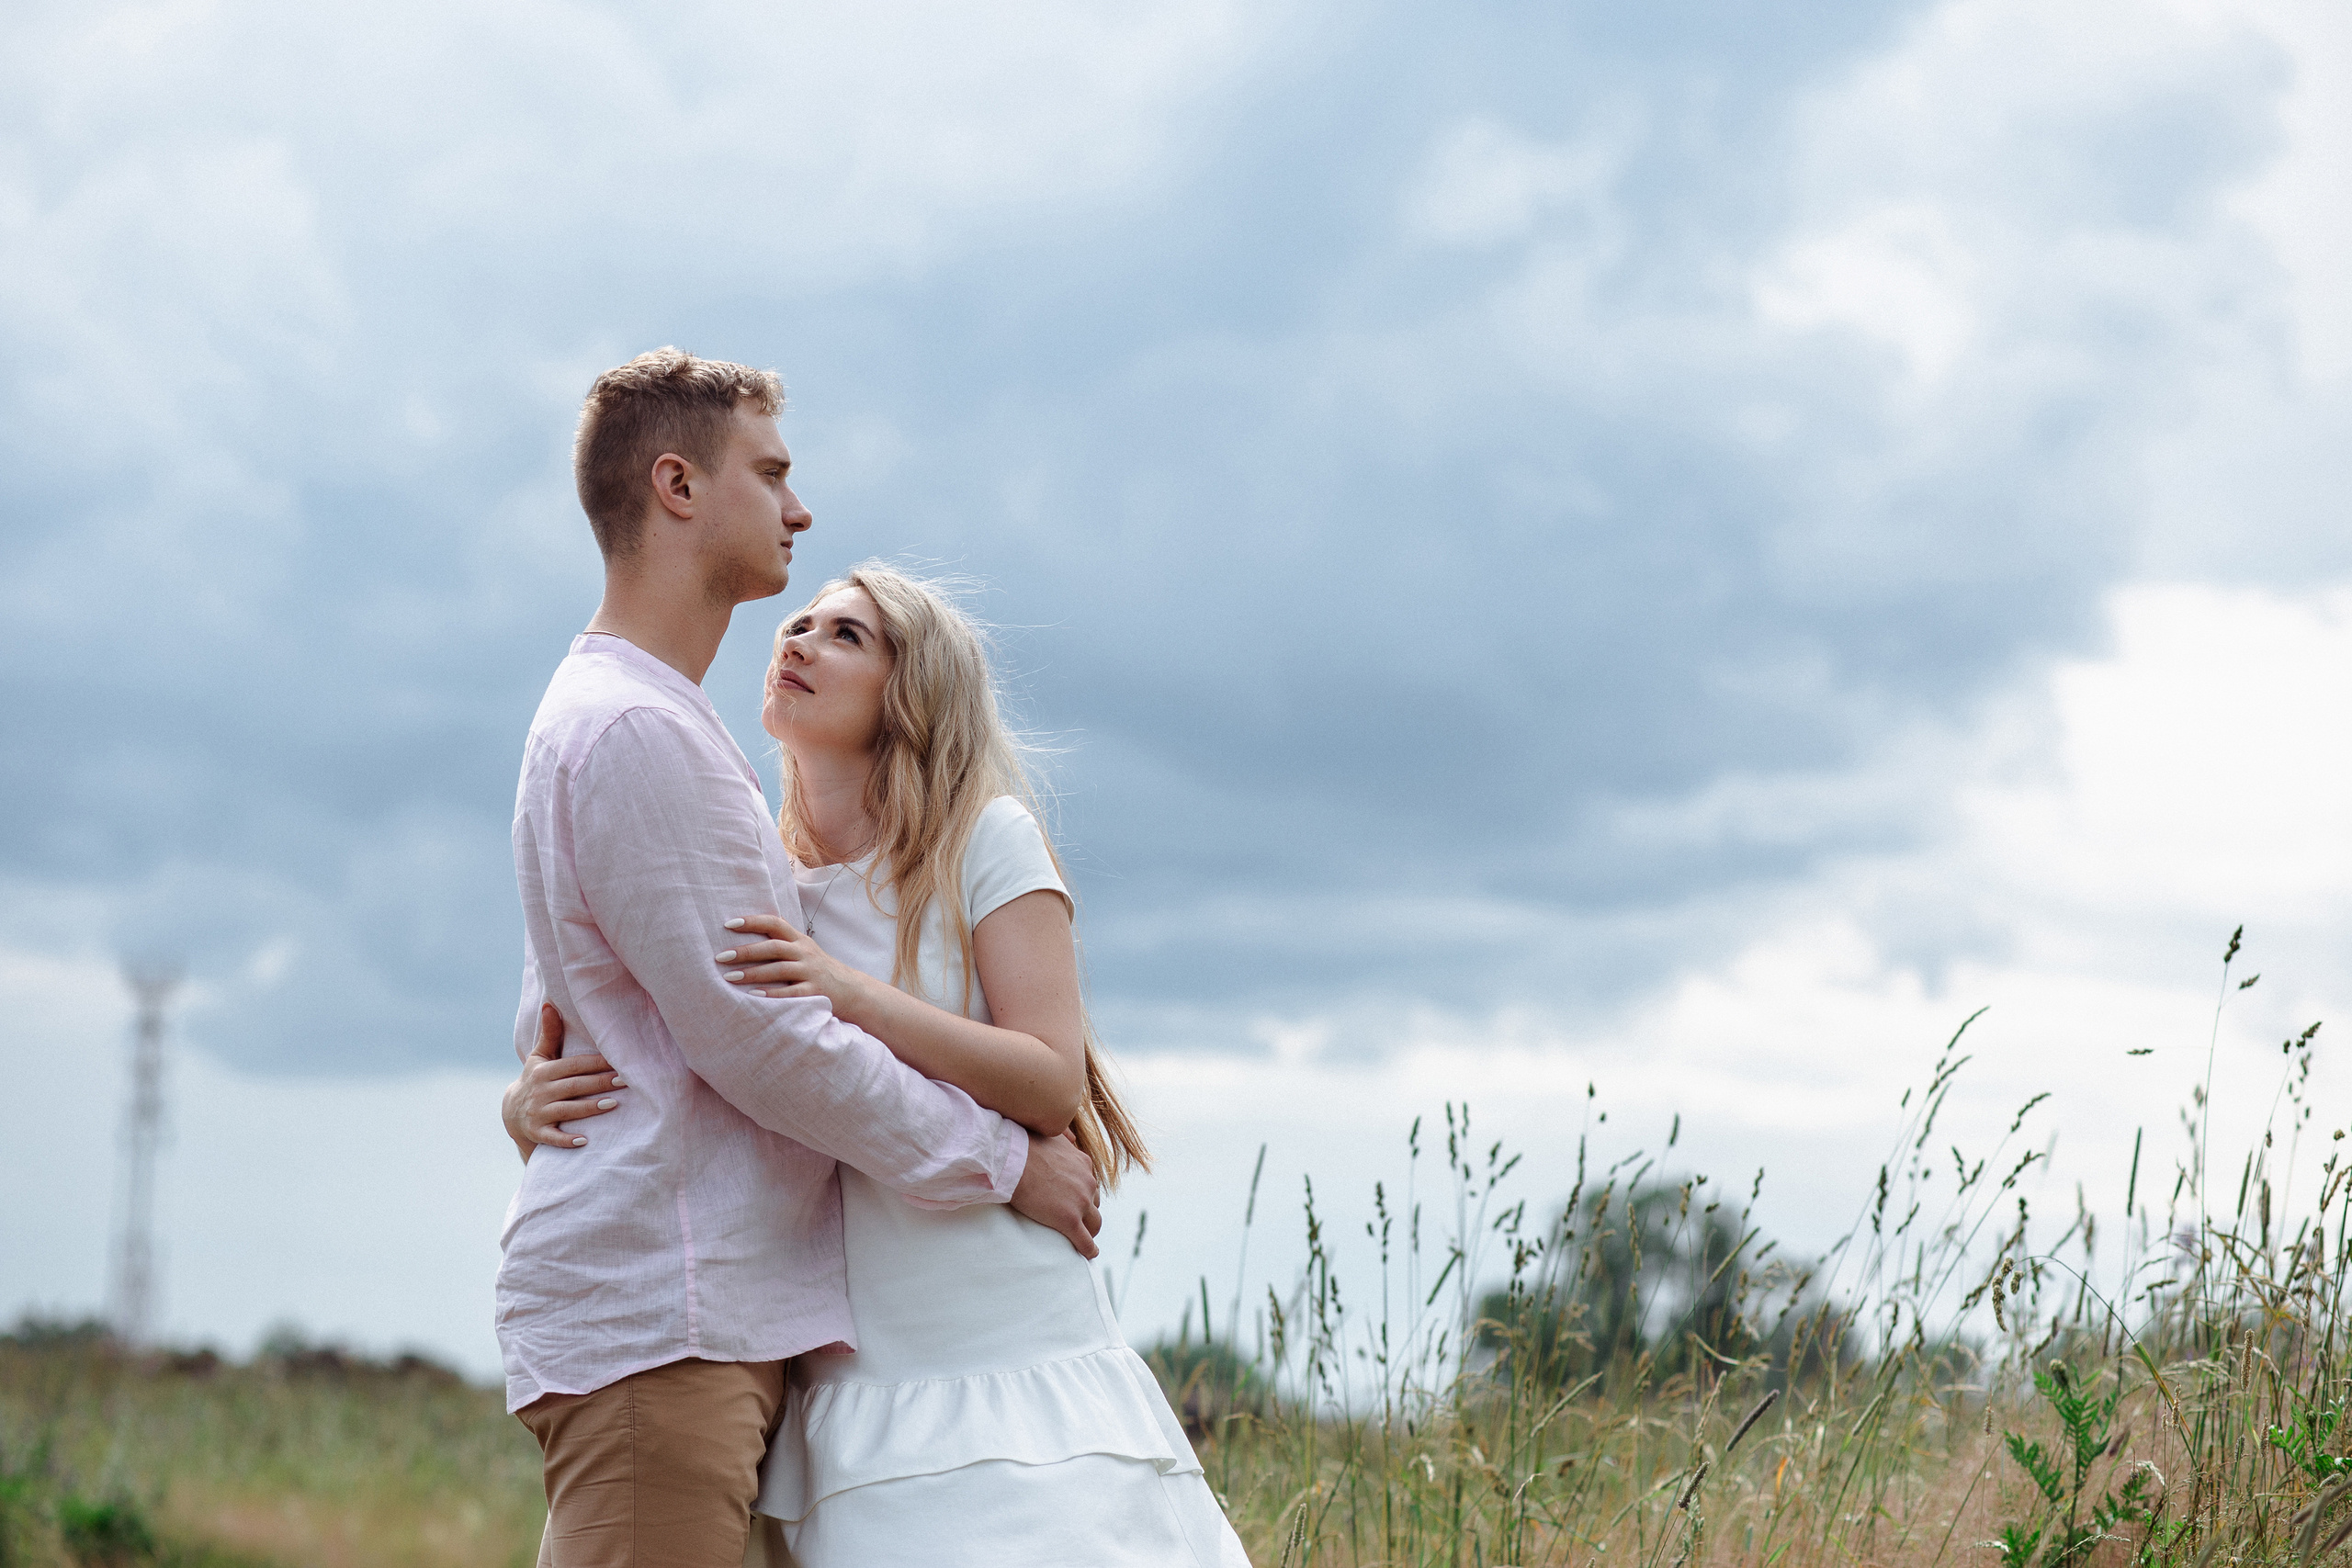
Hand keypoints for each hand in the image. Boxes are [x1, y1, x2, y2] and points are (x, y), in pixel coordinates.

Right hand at [503, 1004, 626, 1160]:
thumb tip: (550, 1004)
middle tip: (625, 1080)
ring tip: (613, 1104)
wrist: (511, 1113)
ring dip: (589, 1108)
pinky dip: (567, 1140)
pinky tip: (584, 1140)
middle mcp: (540, 1091)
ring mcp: (538, 1112)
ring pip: (567, 1109)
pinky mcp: (537, 1132)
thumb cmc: (535, 1080)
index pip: (574, 1065)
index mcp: (544, 1071)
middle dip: (600, 1083)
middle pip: (575, 1085)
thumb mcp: (539, 1057)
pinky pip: (553, 1137)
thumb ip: (549, 1034)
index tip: (619, 1061)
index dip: (596, 1063)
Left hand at [716, 913, 872, 1018]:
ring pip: (779, 970)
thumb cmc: (816, 968)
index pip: (774, 923)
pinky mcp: (815, 992)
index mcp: (799, 940)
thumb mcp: (803, 949)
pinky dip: (771, 994)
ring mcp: (811, 972)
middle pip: (773, 947)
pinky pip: (790, 993)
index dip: (752, 921)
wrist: (850, 989)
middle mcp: (805, 953)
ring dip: (752, 973)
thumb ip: (781, 941)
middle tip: (720, 956)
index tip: (728, 924)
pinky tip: (753, 996)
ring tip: (729, 977)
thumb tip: (746, 932)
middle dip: (745, 951)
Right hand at [1009, 1131, 1100, 1258]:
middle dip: (1087, 1212)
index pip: (1089, 1183)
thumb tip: (1070, 1136)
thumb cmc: (1024, 1145)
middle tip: (1077, 1219)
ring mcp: (1080, 1203)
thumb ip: (1064, 1138)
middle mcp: (1088, 1183)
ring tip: (1083, 1238)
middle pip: (1094, 1203)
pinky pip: (1085, 1241)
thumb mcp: (1052, 1133)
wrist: (1013, 1160)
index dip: (1083, 1194)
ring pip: (1094, 1223)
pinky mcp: (1069, 1221)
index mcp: (1084, 1164)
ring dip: (1090, 1230)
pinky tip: (1089, 1254)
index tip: (1076, 1200)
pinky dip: (1089, 1250)